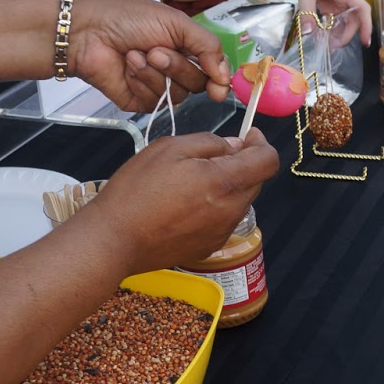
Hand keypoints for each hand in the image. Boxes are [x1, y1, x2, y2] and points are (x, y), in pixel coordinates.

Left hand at [67, 0, 232, 109]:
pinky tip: (127, 68)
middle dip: (177, 66)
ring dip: (156, 73)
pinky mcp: (139, 101)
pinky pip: (155, 102)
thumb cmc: (127, 19)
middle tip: (155, 50)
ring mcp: (158, 86)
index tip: (218, 87)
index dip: (219, 80)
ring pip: (177, 95)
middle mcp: (175, 69)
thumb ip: (208, 47)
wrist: (87, 32)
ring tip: (135, 55)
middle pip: (198, 84)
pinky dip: (141, 83)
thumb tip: (225, 77)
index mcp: (187, 48)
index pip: (214, 71)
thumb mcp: (176, 23)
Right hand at [71, 129, 279, 274]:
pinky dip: (215, 207)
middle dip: (242, 164)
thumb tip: (235, 146)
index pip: (268, 161)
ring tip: (191, 182)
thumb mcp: (169, 148)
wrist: (114, 239)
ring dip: (228, 186)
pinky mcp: (210, 246)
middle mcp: (231, 210)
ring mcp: (222, 231)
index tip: (248, 137)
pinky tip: (185, 205)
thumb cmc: (136, 190)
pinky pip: (225, 220)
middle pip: (256, 180)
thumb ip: (209, 143)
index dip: (261, 144)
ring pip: (240, 200)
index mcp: (224, 182)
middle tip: (210, 157)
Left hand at [288, 0, 371, 45]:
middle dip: (346, 34)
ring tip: (326, 44)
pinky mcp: (327, 1)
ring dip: (337, 32)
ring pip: (343, 20)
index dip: (366, 26)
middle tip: (333, 47)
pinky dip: (328, 27)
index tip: (364, 41)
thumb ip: (306, 13)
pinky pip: (332, 17)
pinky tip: (319, 34)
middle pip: (353, 19)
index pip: (362, 10)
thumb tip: (308, 34)